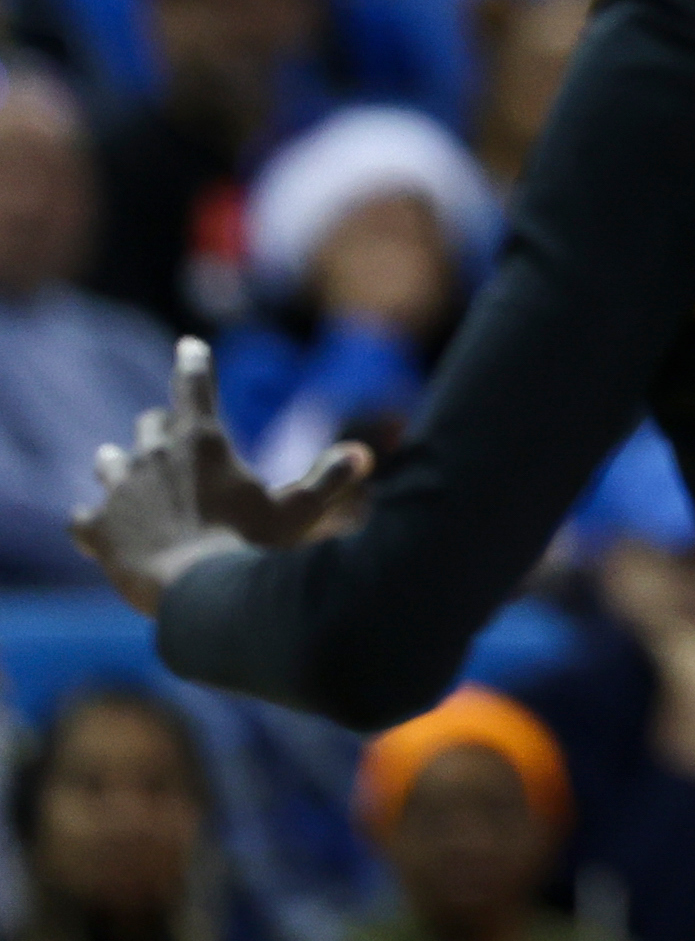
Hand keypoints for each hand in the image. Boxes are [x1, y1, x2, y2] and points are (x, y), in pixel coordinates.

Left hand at [71, 337, 371, 614]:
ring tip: (123, 476)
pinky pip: (83, 517)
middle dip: (160, 430)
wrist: (195, 594)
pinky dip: (92, 522)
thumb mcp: (298, 513)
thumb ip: (329, 480)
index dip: (193, 360)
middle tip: (169, 445)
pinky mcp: (99, 529)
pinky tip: (97, 531)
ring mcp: (122, 490)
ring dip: (119, 467)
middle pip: (149, 422)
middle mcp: (156, 454)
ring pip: (109, 461)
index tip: (188, 345)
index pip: (194, 381)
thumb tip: (364, 454)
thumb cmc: (250, 547)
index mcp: (202, 439)